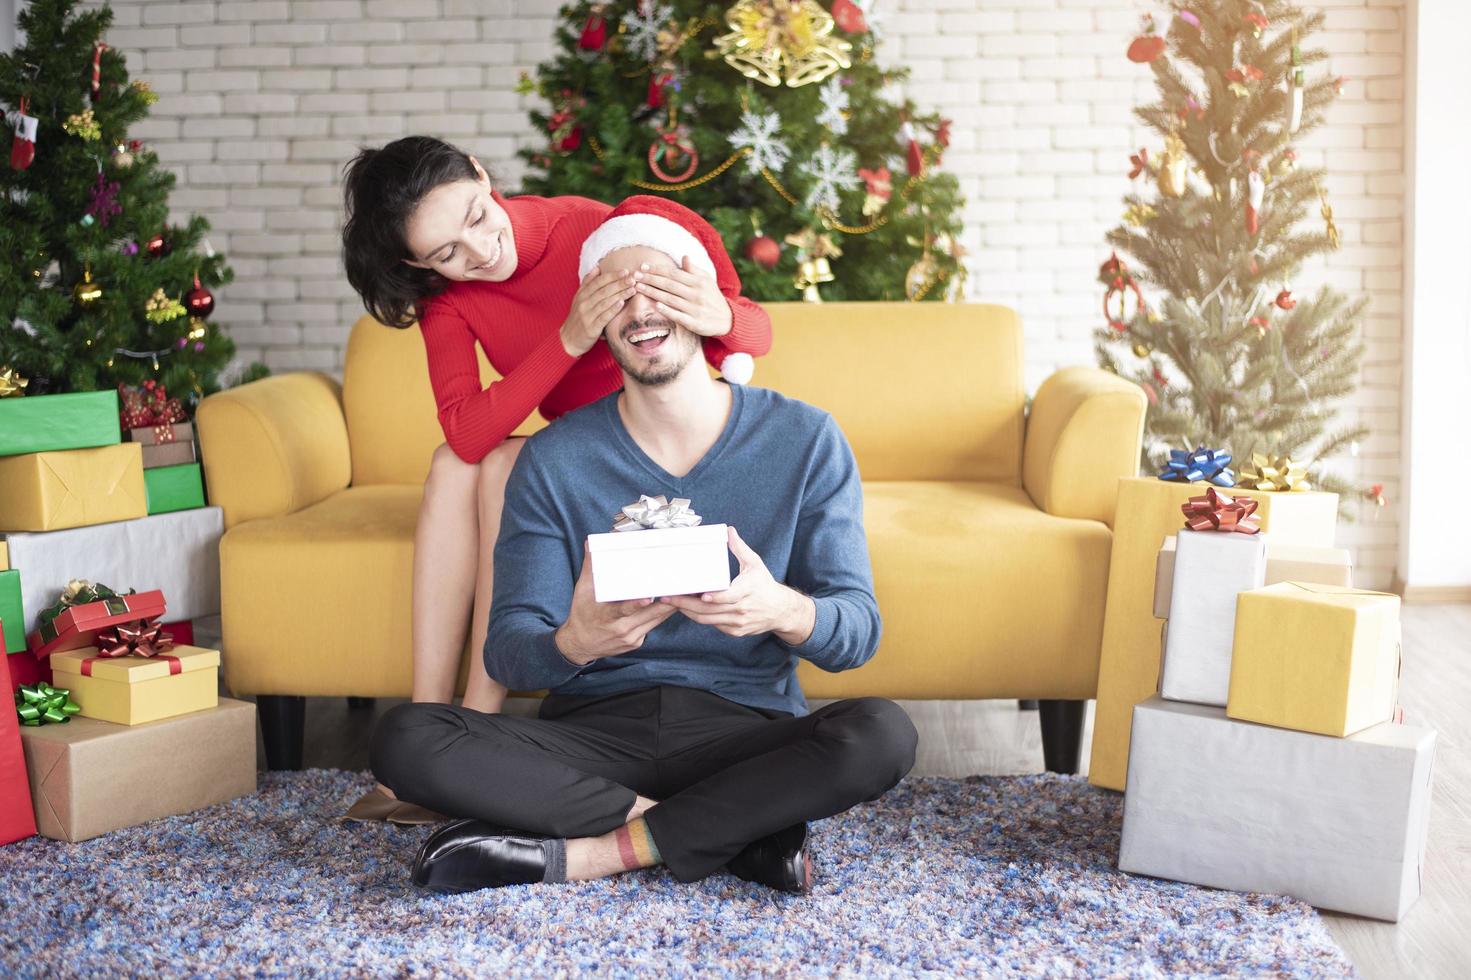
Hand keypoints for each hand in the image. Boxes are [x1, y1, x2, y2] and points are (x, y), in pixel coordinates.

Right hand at [555, 541, 678, 665]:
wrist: (581, 644)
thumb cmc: (582, 615)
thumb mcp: (582, 591)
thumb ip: (590, 567)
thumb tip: (591, 545)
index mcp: (606, 615)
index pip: (623, 609)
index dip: (636, 604)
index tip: (647, 598)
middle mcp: (620, 628)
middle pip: (649, 614)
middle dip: (665, 601)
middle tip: (678, 587)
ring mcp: (630, 637)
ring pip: (656, 620)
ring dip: (668, 607)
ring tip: (682, 593)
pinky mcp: (636, 641)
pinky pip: (652, 626)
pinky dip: (660, 615)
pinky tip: (670, 605)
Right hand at [560, 266, 636, 356]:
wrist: (568, 340)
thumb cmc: (578, 318)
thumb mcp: (579, 299)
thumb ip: (588, 283)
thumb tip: (597, 267)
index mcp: (582, 295)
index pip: (598, 282)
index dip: (612, 275)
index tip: (625, 271)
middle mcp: (583, 303)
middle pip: (603, 290)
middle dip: (619, 283)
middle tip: (633, 278)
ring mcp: (587, 315)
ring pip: (605, 301)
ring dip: (620, 294)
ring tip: (632, 289)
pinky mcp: (591, 328)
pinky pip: (603, 316)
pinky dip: (613, 309)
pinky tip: (622, 303)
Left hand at [631, 256, 732, 338]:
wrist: (727, 319)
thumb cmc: (713, 297)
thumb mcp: (707, 280)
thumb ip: (694, 270)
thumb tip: (684, 257)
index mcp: (699, 282)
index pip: (674, 273)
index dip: (658, 270)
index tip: (643, 267)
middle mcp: (697, 294)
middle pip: (669, 285)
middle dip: (651, 279)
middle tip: (635, 276)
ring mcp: (695, 309)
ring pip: (671, 299)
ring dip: (653, 293)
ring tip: (638, 288)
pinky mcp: (695, 323)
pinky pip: (679, 316)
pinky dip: (667, 311)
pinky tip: (656, 305)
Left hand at [662, 527, 815, 643]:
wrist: (780, 611)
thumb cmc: (764, 584)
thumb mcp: (755, 563)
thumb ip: (740, 548)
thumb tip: (729, 530)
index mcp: (748, 590)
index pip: (729, 597)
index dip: (715, 598)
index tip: (701, 594)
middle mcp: (742, 609)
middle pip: (710, 610)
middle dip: (686, 604)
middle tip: (668, 597)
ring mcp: (738, 623)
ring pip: (707, 620)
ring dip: (688, 612)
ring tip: (672, 602)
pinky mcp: (735, 631)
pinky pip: (712, 625)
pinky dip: (699, 617)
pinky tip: (687, 609)